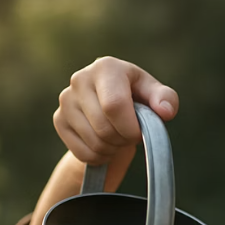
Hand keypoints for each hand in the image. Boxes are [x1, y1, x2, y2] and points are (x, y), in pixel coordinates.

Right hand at [53, 56, 178, 177]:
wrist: (111, 111)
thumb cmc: (138, 101)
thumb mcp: (155, 97)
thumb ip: (166, 100)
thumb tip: (165, 111)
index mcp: (106, 68)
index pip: (114, 106)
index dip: (131, 128)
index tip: (139, 132)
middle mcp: (80, 79)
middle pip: (105, 129)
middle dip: (123, 140)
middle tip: (130, 135)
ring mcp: (66, 99)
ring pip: (95, 143)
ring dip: (113, 149)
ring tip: (118, 137)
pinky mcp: (59, 120)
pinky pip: (84, 153)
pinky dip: (100, 157)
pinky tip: (105, 144)